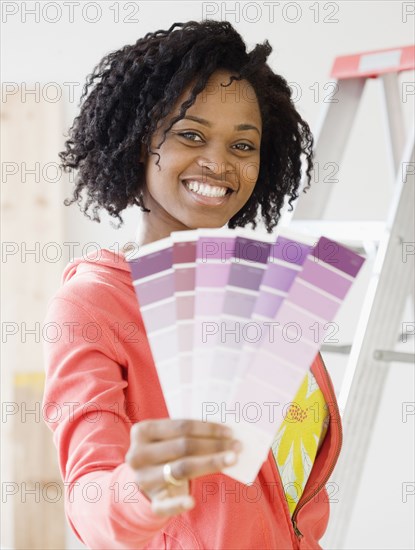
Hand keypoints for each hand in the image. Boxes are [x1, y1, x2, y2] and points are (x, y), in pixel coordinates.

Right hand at [125, 418, 241, 516]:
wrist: (143, 481)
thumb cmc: (164, 453)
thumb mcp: (167, 439)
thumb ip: (188, 434)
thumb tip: (224, 434)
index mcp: (142, 431)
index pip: (181, 426)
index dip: (207, 429)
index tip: (230, 431)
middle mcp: (138, 454)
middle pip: (183, 447)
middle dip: (214, 445)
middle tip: (237, 445)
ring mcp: (143, 479)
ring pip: (182, 469)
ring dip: (211, 463)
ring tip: (233, 459)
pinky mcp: (150, 502)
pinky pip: (165, 505)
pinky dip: (178, 503)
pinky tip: (192, 501)